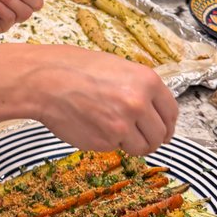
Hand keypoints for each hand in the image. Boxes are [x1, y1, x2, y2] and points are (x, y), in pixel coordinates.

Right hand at [24, 43, 178, 156]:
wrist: (45, 80)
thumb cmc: (76, 69)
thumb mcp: (117, 68)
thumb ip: (139, 89)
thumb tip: (152, 110)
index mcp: (147, 82)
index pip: (171, 112)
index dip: (168, 124)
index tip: (164, 130)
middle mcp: (139, 104)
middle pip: (160, 134)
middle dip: (151, 137)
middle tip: (138, 135)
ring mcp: (123, 125)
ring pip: (143, 147)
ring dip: (133, 143)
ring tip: (114, 130)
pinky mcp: (106, 142)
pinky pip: (118, 148)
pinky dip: (111, 143)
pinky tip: (95, 126)